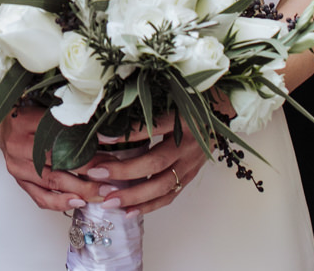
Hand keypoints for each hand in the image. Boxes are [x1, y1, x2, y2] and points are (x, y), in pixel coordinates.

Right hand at [0, 102, 108, 210]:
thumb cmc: (25, 112)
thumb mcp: (45, 106)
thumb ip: (70, 117)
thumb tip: (106, 131)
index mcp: (26, 120)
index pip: (61, 132)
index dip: (87, 140)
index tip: (112, 144)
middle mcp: (19, 145)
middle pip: (58, 160)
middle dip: (89, 171)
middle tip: (112, 176)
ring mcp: (17, 166)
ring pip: (51, 182)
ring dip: (80, 189)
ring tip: (102, 192)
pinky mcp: (18, 180)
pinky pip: (39, 197)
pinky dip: (60, 202)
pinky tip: (78, 202)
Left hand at [79, 117, 209, 215]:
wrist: (216, 119)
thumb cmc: (187, 108)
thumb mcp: (169, 102)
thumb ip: (145, 111)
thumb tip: (110, 119)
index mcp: (182, 121)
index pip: (153, 128)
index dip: (127, 134)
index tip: (100, 137)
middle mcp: (187, 146)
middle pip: (155, 163)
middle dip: (124, 172)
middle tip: (97, 174)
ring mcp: (189, 165)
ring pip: (162, 185)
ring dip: (134, 196)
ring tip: (108, 201)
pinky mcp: (188, 178)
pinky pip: (169, 196)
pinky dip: (148, 206)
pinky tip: (128, 211)